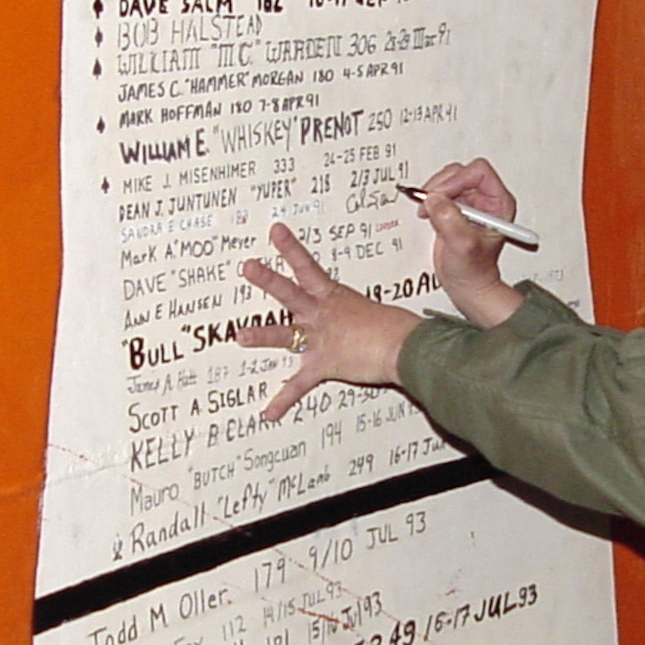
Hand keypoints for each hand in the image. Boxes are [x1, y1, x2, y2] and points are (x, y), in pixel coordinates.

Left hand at [236, 222, 422, 420]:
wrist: (405, 348)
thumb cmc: (399, 330)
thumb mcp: (378, 315)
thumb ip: (365, 319)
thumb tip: (378, 323)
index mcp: (335, 298)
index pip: (307, 267)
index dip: (290, 248)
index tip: (274, 232)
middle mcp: (322, 315)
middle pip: (289, 293)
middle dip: (267, 280)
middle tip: (247, 266)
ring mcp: (320, 339)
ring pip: (285, 334)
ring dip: (261, 334)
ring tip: (239, 336)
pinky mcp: (323, 365)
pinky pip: (299, 385)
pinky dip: (284, 400)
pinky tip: (269, 412)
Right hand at [416, 158, 525, 327]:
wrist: (467, 285)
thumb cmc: (474, 271)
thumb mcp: (463, 245)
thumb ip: (450, 220)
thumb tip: (434, 199)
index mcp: (498, 202)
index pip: (478, 173)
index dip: (457, 180)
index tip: (441, 196)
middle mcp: (485, 199)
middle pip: (460, 172)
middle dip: (441, 185)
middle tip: (428, 202)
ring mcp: (469, 203)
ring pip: (447, 180)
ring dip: (433, 192)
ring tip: (426, 211)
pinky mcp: (453, 209)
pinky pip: (438, 193)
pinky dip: (428, 200)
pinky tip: (426, 214)